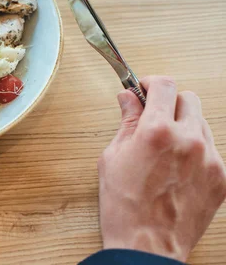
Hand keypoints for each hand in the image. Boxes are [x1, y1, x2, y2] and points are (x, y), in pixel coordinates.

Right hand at [98, 76, 225, 261]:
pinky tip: (177, 166)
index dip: (150, 82)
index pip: (164, 85)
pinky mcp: (220, 177)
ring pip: (201, 122)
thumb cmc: (124, 206)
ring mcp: (209, 159)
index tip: (143, 88)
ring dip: (183, 125)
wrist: (147, 246)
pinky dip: (195, 149)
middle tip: (152, 116)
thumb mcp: (112, 157)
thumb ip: (126, 122)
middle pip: (188, 98)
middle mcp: (188, 140)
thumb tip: (128, 98)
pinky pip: (210, 149)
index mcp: (157, 132)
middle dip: (168, 102)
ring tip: (164, 147)